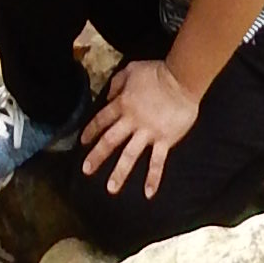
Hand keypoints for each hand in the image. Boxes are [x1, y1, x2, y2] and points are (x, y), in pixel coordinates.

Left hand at [83, 58, 198, 201]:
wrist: (181, 80)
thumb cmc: (157, 72)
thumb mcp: (132, 69)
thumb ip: (117, 82)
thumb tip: (108, 96)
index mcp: (123, 104)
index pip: (102, 119)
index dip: (91, 130)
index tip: (82, 142)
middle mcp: (132, 121)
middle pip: (110, 141)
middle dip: (97, 156)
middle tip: (86, 170)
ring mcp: (148, 133)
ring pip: (130, 155)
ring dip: (120, 172)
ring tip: (111, 188)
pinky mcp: (164, 140)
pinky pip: (157, 162)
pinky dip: (153, 178)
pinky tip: (148, 193)